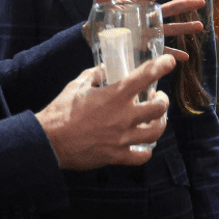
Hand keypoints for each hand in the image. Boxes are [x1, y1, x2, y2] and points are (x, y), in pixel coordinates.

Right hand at [36, 56, 175, 169]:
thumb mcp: (76, 86)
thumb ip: (94, 75)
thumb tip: (104, 69)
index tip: (170, 61)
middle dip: (163, 99)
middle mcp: (123, 116)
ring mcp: (122, 138)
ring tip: (157, 119)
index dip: (162, 66)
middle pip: (159, 107)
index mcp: (114, 96)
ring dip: (160, 123)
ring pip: (156, 131)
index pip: (145, 76)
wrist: (48, 142)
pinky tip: (143, 145)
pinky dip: (146, 151)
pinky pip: (142, 156)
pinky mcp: (117, 156)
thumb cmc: (60, 112)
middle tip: (158, 96)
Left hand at [88, 0, 206, 60]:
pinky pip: (161, 50)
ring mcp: (148, 32)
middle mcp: (146, 16)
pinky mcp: (145, 47)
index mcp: (138, 3)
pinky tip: (185, 57)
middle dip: (185, 5)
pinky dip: (172, 54)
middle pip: (169, 9)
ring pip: (170, 28)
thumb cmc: (98, 16)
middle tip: (201, 0)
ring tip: (200, 26)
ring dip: (184, 28)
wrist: (94, 38)